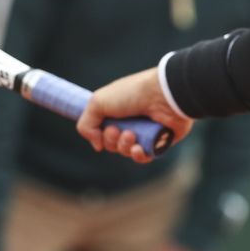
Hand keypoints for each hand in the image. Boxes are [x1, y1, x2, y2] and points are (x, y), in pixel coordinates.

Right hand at [77, 67, 193, 162]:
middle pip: (112, 143)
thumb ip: (86, 124)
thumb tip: (97, 145)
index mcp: (116, 110)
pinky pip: (144, 157)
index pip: (101, 130)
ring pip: (126, 151)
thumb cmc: (131, 94)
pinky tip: (138, 149)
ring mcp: (144, 132)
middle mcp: (130, 121)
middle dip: (111, 140)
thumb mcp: (98, 102)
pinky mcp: (158, 141)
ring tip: (131, 134)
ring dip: (124, 145)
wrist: (163, 95)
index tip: (99, 129)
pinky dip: (138, 155)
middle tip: (117, 130)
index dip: (98, 133)